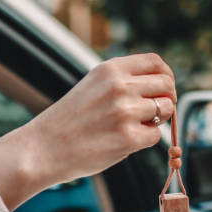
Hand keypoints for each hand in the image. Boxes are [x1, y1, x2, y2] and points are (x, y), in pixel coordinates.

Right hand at [0, 53, 175, 210]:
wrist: (43, 148)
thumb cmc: (69, 120)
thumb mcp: (93, 86)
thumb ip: (123, 81)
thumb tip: (161, 86)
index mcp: (111, 69)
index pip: (156, 62)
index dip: (166, 76)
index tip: (164, 89)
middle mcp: (120, 86)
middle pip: (167, 85)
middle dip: (168, 98)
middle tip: (157, 112)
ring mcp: (126, 112)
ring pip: (166, 109)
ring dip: (157, 120)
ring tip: (134, 126)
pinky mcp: (128, 138)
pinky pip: (156, 135)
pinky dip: (146, 139)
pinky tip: (125, 141)